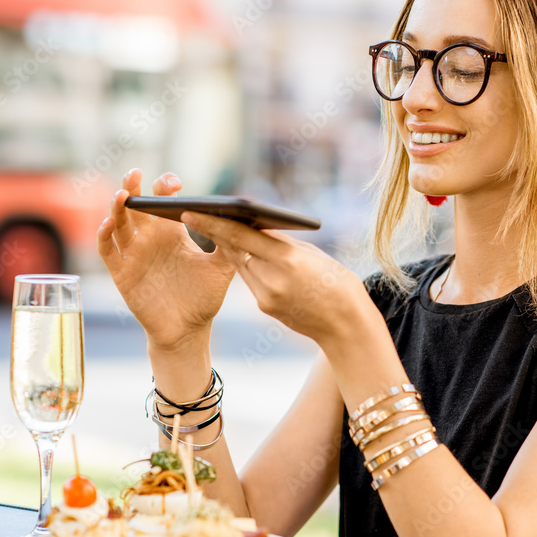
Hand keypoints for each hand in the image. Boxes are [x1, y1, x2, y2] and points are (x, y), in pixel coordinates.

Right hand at [97, 170, 235, 349]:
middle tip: (137, 173)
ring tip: (123, 194)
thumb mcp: (222, 268)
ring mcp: (134, 255)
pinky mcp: (122, 273)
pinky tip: (110, 224)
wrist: (189, 330)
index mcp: (172, 233)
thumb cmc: (205, 298)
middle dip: (133, 186)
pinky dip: (105, 235)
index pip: (163, 201)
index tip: (174, 183)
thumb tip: (238, 219)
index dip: (165, 187)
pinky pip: (107, 250)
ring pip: (118, 223)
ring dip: (117, 207)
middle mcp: (150, 239)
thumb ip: (229, 244)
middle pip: (135, 205)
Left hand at [180, 211, 371, 347]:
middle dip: (216, 232)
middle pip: (234, 250)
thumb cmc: (336, 282)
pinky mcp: (265, 307)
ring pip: (240, 265)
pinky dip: (248, 266)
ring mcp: (266, 297)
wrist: (346, 324)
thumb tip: (256, 228)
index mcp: (287, 260)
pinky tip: (244, 256)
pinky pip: (251, 280)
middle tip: (197, 215)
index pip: (241, 236)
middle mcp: (272, 280)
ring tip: (217, 230)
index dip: (213, 223)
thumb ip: (281, 242)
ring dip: (231, 248)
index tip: (190, 212)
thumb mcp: (312, 254)